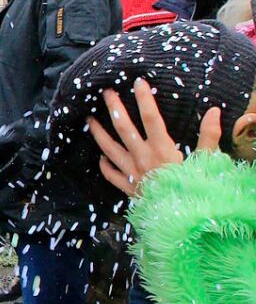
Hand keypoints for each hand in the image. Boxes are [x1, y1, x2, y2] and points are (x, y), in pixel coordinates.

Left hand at [88, 78, 221, 196]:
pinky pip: (111, 174)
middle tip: (105, 93)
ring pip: (109, 149)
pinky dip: (104, 165)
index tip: (138, 82)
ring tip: (89, 120)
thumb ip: (208, 136)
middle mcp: (142, 158)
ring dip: (98, 133)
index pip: (150, 118)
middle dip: (114, 109)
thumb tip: (214, 111)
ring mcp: (132, 173)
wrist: (180, 221)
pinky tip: (101, 157)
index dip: (144, 99)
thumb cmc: (194, 190)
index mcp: (162, 149)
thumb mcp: (205, 161)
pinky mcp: (127, 188)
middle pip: (123, 128)